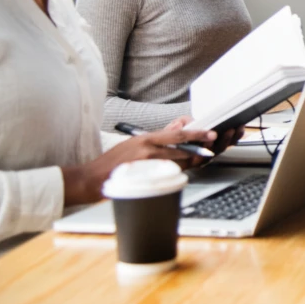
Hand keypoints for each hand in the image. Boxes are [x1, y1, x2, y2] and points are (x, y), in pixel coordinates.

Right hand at [61, 117, 217, 206]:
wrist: (92, 179)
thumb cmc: (115, 162)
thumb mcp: (136, 142)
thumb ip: (161, 136)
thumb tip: (182, 125)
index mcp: (147, 138)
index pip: (178, 134)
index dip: (197, 134)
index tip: (212, 134)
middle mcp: (148, 149)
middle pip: (183, 151)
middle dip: (201, 151)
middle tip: (212, 149)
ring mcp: (146, 164)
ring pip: (179, 164)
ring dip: (191, 163)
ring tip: (201, 159)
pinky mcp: (144, 177)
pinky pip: (168, 176)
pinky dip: (177, 174)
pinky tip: (181, 173)